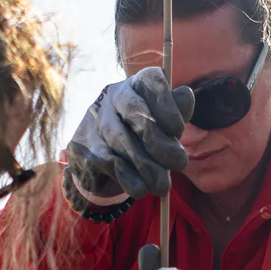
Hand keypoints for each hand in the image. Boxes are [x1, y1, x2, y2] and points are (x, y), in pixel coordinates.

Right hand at [64, 67, 195, 203]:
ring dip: (146, 165)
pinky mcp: (84, 145)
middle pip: (135, 111)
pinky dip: (126, 177)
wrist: (99, 155)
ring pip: (121, 140)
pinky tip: (140, 189)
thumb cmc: (141, 133)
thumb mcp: (162, 121)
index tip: (178, 129)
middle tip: (180, 163)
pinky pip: (107, 160)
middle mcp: (113, 96)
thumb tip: (186, 96)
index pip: (150, 80)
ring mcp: (96, 120)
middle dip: (159, 140)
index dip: (165, 103)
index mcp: (137, 85)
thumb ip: (177, 110)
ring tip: (162, 185)